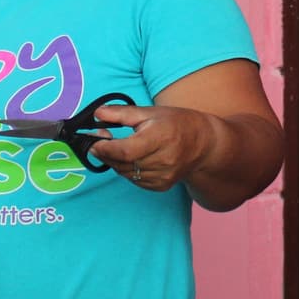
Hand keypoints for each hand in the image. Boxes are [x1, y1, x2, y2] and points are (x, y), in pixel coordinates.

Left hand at [87, 103, 218, 192]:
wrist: (204, 144)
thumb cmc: (177, 123)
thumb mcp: (150, 112)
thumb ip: (121, 113)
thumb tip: (97, 113)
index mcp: (160, 138)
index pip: (125, 151)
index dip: (105, 148)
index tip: (94, 141)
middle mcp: (164, 161)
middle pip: (123, 164)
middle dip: (106, 153)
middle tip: (99, 141)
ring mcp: (163, 176)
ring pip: (126, 173)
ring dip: (115, 162)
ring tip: (115, 148)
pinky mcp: (162, 186)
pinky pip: (135, 180)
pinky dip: (127, 170)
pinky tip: (131, 158)